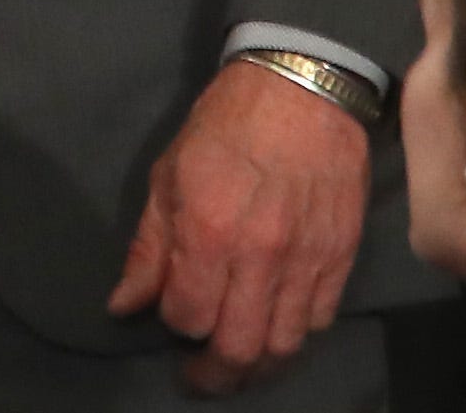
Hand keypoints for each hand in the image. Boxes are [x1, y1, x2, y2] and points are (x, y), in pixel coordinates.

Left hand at [105, 60, 368, 395]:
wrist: (303, 88)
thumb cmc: (224, 124)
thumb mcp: (168, 174)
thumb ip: (148, 247)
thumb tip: (123, 305)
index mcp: (208, 232)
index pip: (187, 315)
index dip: (174, 323)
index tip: (170, 315)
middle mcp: (260, 257)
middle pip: (240, 348)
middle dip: (215, 374)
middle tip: (199, 377)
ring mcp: (306, 261)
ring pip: (284, 345)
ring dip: (258, 364)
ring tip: (238, 362)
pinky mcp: (341, 257)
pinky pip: (320, 319)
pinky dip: (296, 333)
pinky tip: (276, 326)